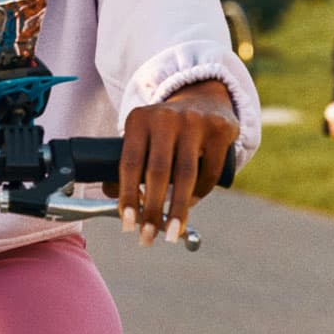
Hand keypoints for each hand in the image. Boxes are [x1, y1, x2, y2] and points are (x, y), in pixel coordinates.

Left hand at [109, 80, 239, 246]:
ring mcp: (194, 122)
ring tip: (171, 232)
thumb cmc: (164, 128)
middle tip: (148, 237)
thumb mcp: (142, 136)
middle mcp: (165, 118)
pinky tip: (192, 203)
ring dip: (178, 210)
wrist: (202, 96)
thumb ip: (130, 164)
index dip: (127, 196)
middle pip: (158, 173)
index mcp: (139, 120)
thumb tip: (114, 200)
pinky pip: (208, 172)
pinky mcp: (219, 130)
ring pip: (185, 176)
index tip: (126, 223)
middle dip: (152, 210)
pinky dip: (200, 194)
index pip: (130, 163)